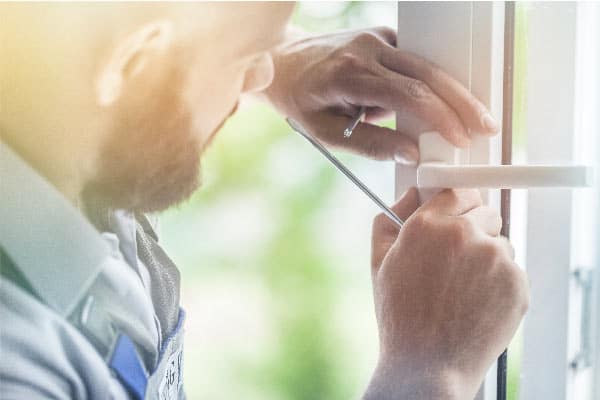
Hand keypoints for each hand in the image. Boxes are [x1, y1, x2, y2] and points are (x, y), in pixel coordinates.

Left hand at [263, 27, 498, 163]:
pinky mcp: (383, 38)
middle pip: (427, 73)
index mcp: (349, 74)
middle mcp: (367, 49)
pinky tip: (450, 103)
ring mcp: (377, 38)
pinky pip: (417, 61)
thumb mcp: (324, 133)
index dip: (439, 116)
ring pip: (427, 63)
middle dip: (461, 102)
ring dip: (455, 91)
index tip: (459, 138)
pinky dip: (435, 82)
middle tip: (486, 127)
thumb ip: (369, 144)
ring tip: (476, 118)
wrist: (283, 62)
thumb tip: (411, 154)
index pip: (407, 93)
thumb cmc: (301, 100)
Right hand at [364, 188, 528, 399]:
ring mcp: (494, 258)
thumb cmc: (401, 316)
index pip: (457, 191)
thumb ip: (389, 219)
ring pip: (500, 243)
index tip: (459, 214)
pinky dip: (500, 283)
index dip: (458, 204)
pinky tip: (477, 302)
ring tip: (464, 288)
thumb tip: (409, 196)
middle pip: (486, 211)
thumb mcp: (379, 263)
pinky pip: (513, 271)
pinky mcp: (517, 283)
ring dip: (488, 257)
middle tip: (459, 258)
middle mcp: (463, 234)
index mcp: (426, 225)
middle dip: (475, 228)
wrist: (427, 364)